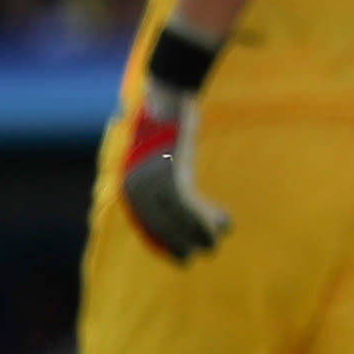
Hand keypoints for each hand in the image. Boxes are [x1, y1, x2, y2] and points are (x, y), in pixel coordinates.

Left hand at [117, 94, 230, 261]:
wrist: (167, 98)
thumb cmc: (163, 125)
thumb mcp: (156, 156)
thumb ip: (159, 178)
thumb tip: (173, 201)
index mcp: (128, 184)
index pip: (145, 225)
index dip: (164, 243)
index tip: (182, 255)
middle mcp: (135, 185)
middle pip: (161, 225)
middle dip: (181, 243)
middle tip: (202, 254)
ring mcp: (152, 179)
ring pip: (178, 218)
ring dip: (200, 233)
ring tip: (217, 243)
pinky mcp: (171, 172)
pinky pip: (190, 206)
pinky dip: (207, 218)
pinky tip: (225, 222)